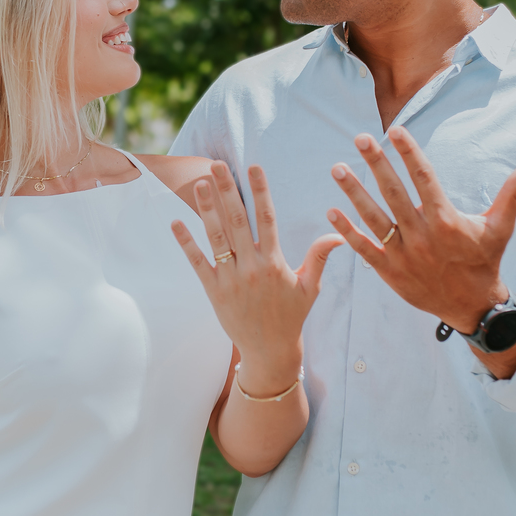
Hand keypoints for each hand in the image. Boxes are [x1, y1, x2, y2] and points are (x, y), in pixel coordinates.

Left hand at [171, 162, 341, 392]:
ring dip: (206, 209)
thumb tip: (339, 233)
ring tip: (197, 183)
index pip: (267, 218)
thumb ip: (319, 257)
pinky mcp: (214, 292)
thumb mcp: (310, 287)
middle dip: (227, 190)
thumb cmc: (291, 316)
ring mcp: (231, 279)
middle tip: (216, 165)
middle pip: (237, 220)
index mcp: (275, 262)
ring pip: (217, 237)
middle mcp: (252, 267)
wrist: (269, 350)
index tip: (254, 167)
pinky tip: (176, 222)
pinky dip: (186, 243)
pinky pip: (197, 263)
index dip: (260, 191)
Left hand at [328, 127, 515, 348]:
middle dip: (376, 164)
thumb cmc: (485, 260)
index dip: (409, 152)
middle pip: (395, 193)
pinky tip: (331, 211)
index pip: (424, 178)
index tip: (396, 130)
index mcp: (447, 220)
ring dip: (354, 192)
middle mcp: (423, 236)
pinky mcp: (390, 272)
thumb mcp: (500, 227)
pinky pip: (364, 248)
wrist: (471, 306)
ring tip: (338, 168)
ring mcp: (404, 255)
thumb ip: (512, 194)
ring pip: (374, 218)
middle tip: (361, 139)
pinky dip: (347, 231)